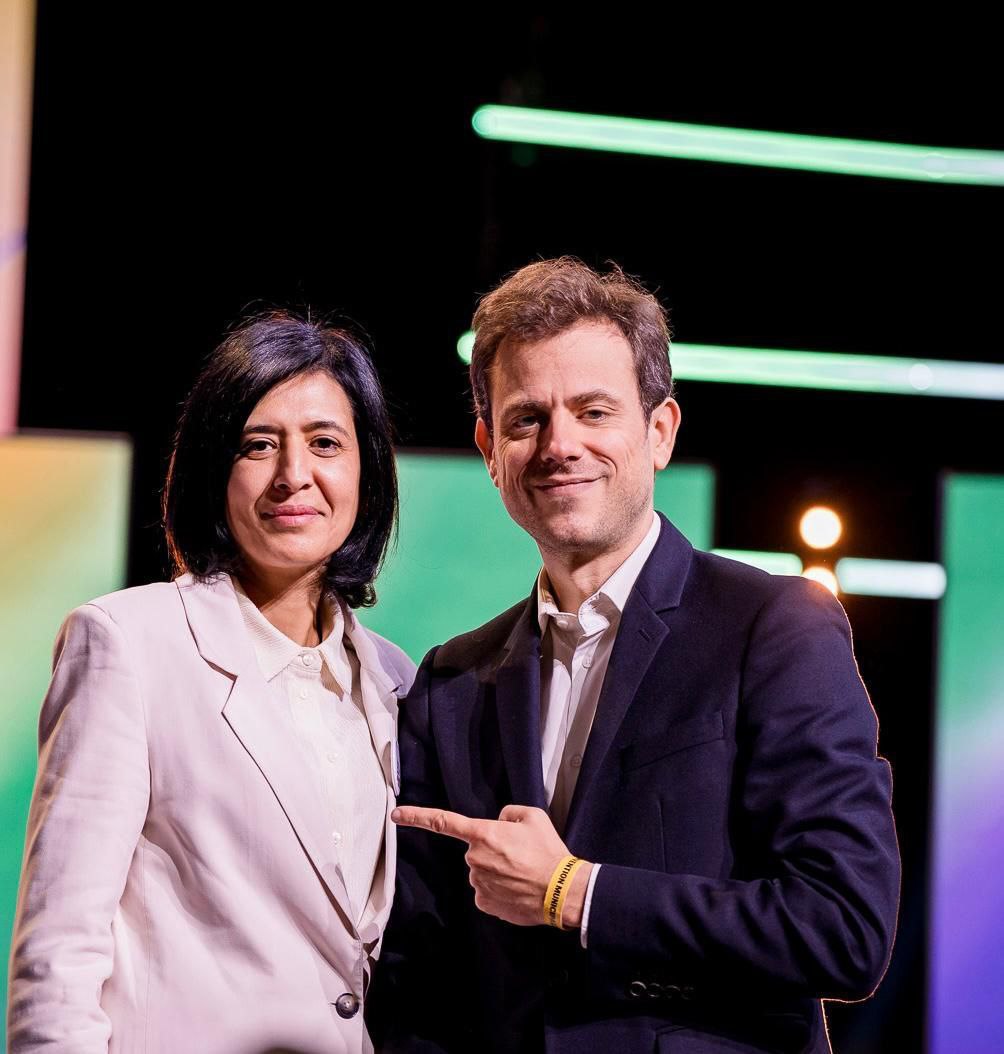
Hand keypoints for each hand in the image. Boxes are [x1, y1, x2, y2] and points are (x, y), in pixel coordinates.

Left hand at [392, 804, 592, 927]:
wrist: (561, 891)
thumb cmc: (548, 852)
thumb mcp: (533, 817)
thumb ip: (509, 813)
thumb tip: (500, 822)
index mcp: (483, 834)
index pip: (443, 822)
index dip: (417, 817)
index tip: (396, 815)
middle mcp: (474, 859)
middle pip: (476, 851)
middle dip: (492, 851)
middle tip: (519, 856)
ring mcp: (478, 883)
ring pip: (482, 872)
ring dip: (497, 872)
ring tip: (522, 874)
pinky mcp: (484, 904)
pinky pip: (486, 892)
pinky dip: (499, 890)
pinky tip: (517, 890)